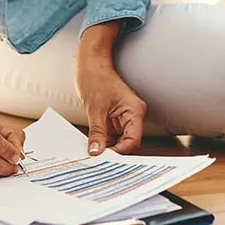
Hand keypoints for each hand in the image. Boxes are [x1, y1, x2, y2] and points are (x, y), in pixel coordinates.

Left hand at [75, 22, 145, 154]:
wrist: (90, 63)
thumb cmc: (95, 78)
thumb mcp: (95, 108)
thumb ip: (97, 132)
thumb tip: (96, 152)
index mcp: (134, 111)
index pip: (133, 140)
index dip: (121, 152)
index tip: (105, 159)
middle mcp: (132, 116)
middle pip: (128, 143)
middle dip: (115, 152)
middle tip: (99, 161)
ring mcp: (123, 118)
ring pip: (119, 141)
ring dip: (108, 149)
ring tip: (94, 155)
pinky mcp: (114, 119)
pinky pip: (111, 136)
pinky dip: (103, 142)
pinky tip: (94, 147)